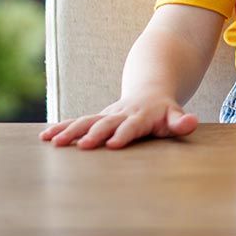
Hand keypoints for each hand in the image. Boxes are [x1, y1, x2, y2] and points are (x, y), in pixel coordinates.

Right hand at [39, 93, 197, 149]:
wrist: (150, 89)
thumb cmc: (164, 111)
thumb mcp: (175, 115)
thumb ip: (181, 121)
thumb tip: (191, 122)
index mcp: (142, 116)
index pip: (132, 126)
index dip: (124, 134)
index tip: (113, 144)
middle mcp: (122, 114)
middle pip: (106, 123)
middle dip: (94, 134)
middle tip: (82, 145)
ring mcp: (107, 114)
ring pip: (87, 120)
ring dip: (71, 131)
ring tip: (53, 141)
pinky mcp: (97, 117)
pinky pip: (77, 121)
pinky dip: (61, 127)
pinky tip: (45, 137)